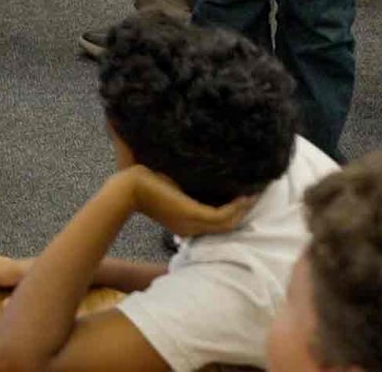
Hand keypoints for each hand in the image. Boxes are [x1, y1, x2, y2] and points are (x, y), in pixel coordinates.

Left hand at [122, 166, 257, 238]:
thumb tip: (171, 154)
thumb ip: (171, 174)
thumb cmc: (137, 182)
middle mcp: (191, 226)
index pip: (214, 222)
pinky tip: (246, 196)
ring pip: (229, 222)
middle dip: (242, 212)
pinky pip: (224, 216)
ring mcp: (193, 223)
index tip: (243, 197)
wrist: (125, 188)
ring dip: (244, 210)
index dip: (231, 212)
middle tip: (256, 196)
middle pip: (226, 225)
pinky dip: (237, 208)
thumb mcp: (162, 181)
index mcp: (185, 221)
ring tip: (256, 195)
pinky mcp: (193, 214)